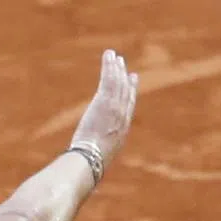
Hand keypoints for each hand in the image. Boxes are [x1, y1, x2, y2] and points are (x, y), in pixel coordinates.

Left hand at [70, 49, 138, 174]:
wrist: (91, 160)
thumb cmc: (91, 165)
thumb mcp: (98, 158)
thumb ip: (97, 151)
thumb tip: (87, 158)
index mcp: (122, 130)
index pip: (129, 106)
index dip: (131, 91)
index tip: (132, 79)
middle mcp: (122, 116)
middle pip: (125, 91)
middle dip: (123, 75)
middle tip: (121, 63)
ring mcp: (114, 108)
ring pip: (118, 82)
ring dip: (115, 67)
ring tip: (113, 55)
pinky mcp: (104, 101)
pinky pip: (109, 79)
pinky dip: (109, 66)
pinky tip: (108, 55)